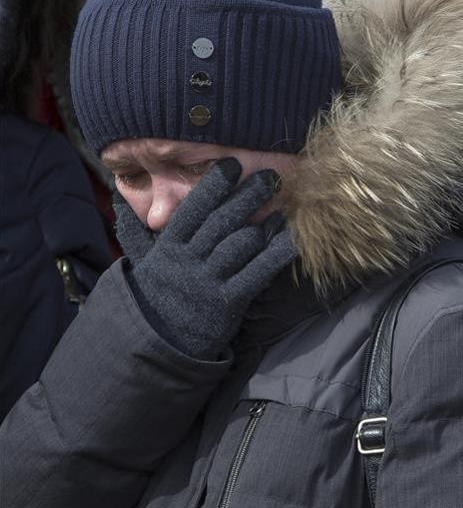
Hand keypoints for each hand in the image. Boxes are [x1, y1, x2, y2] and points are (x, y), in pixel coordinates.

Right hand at [119, 158, 297, 358]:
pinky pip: (258, 272)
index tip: (232, 164)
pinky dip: (277, 254)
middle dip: (248, 196)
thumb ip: (139, 231)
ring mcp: (209, 282)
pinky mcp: (230, 301)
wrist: (161, 343)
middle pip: (222, 221)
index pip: (192, 209)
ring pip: (241, 244)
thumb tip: (124, 200)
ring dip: (265, 222)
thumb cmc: (160, 293)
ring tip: (284, 204)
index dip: (213, 185)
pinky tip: (293, 239)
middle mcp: (189, 261)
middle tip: (271, 176)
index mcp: (169, 247)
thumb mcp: (143, 261)